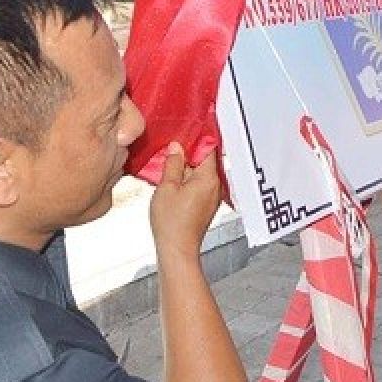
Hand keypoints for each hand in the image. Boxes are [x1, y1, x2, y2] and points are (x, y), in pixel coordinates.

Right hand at [150, 143, 221, 258]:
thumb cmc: (172, 222)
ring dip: (187, 168)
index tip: (186, 131)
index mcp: (208, 178)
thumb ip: (172, 164)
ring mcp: (212, 196)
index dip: (196, 138)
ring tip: (170, 165)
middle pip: (205, 161)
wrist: (177, 249)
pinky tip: (174, 182)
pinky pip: (200, 185)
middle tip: (172, 148)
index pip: (208, 149)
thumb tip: (176, 148)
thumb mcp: (166, 187)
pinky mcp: (206, 205)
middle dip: (189, 154)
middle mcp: (215, 186)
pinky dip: (188, 180)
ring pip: (201, 173)